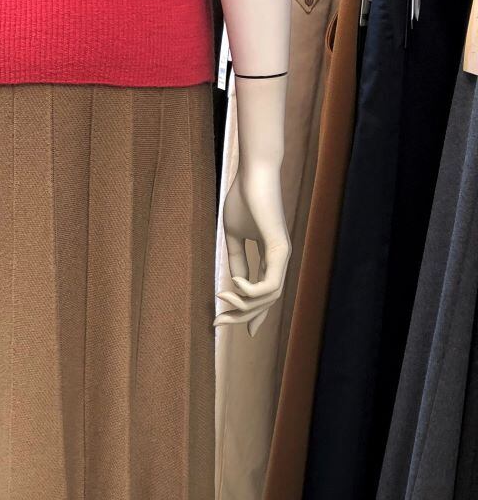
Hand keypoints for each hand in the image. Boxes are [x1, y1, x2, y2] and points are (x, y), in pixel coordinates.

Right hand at [215, 160, 290, 337]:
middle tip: (216, 323)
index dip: (248, 313)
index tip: (225, 324)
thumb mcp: (234, 236)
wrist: (252, 175)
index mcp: (269, 257)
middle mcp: (279, 260)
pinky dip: (250, 291)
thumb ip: (237, 260)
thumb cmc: (243, 200)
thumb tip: (235, 284)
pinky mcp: (279, 250)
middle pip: (265, 302)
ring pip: (269, 298)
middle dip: (240, 316)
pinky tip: (235, 284)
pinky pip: (269, 285)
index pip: (263, 293)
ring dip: (243, 305)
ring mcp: (282, 256)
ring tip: (222, 298)